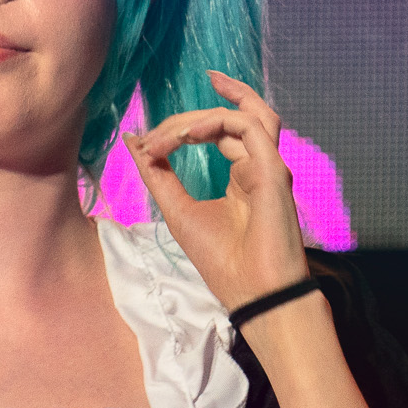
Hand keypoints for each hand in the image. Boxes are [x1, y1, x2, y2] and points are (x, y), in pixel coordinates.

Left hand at [122, 70, 310, 310]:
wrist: (252, 293)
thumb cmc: (223, 261)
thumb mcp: (177, 210)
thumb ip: (157, 173)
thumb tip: (133, 140)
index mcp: (241, 175)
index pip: (218, 131)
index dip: (179, 130)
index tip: (145, 143)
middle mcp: (258, 165)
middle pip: (230, 118)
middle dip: (185, 120)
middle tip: (151, 136)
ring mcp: (269, 166)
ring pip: (247, 114)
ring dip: (204, 114)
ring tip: (172, 130)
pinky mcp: (274, 170)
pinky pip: (249, 127)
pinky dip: (216, 123)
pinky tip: (188, 136)